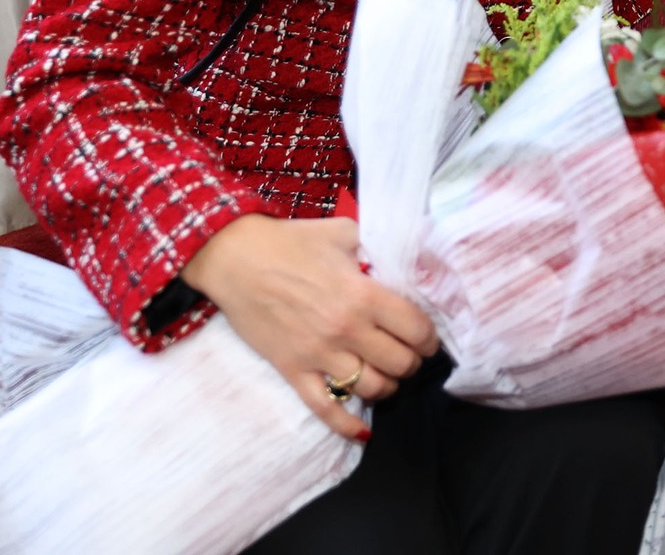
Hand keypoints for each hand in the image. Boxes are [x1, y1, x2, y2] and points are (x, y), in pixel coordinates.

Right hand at [182, 213, 438, 439]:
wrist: (235, 259)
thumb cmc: (292, 242)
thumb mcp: (345, 233)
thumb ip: (377, 246)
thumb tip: (406, 253)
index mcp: (364, 295)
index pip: (416, 330)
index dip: (429, 338)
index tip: (427, 339)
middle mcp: (346, 330)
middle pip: (400, 363)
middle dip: (411, 362)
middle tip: (407, 355)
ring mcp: (318, 355)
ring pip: (371, 388)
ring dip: (387, 386)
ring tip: (387, 376)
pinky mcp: (292, 370)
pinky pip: (324, 408)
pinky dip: (346, 424)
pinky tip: (363, 431)